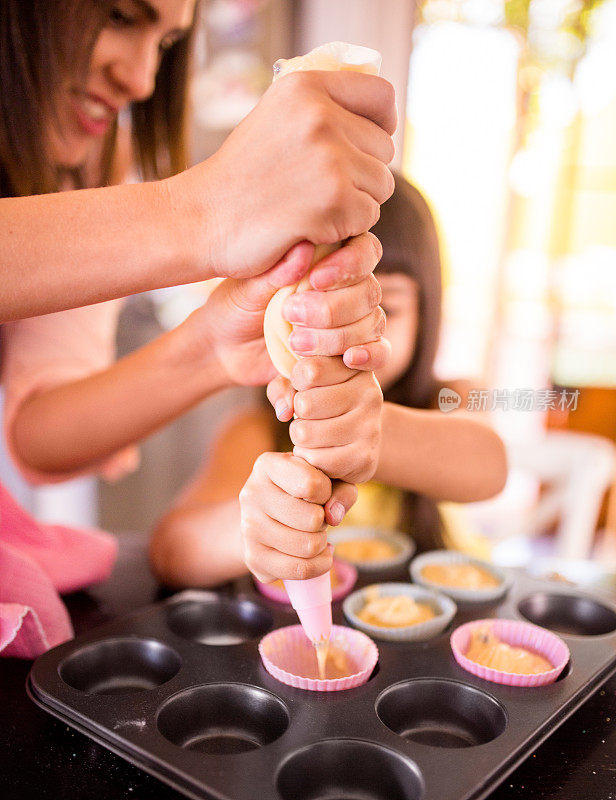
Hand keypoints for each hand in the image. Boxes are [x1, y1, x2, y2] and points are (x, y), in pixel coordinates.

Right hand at [171, 70, 395, 280]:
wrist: (202, 219)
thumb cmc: (240, 178)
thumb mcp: (275, 118)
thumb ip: (321, 109)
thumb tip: (379, 115)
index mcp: (306, 87)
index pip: (382, 97)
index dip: (382, 125)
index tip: (364, 146)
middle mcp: (321, 116)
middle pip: (383, 149)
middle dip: (362, 174)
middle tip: (320, 189)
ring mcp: (329, 159)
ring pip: (380, 185)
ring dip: (357, 203)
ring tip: (313, 207)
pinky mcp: (334, 201)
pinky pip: (368, 217)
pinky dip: (346, 229)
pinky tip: (311, 226)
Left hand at [186, 233, 388, 386]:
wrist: (225, 352)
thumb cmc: (235, 308)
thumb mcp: (247, 288)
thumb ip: (276, 271)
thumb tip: (305, 250)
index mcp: (326, 260)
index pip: (363, 251)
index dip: (350, 264)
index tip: (316, 280)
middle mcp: (344, 290)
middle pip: (369, 292)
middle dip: (335, 308)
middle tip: (292, 316)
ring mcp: (349, 323)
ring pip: (372, 324)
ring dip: (339, 336)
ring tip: (296, 344)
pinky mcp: (347, 355)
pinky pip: (376, 354)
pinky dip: (369, 356)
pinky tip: (350, 360)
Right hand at [239, 452, 356, 582]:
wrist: (268, 516)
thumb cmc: (304, 492)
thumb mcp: (328, 479)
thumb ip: (342, 490)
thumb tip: (334, 516)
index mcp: (267, 465)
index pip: (312, 484)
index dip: (327, 492)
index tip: (321, 493)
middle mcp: (251, 493)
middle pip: (312, 519)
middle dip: (324, 521)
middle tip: (317, 517)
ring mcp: (248, 527)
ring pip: (308, 546)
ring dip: (321, 543)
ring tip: (313, 533)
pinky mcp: (253, 557)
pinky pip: (300, 570)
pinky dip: (319, 565)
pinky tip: (318, 554)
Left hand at [267, 356, 382, 483]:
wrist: (359, 438)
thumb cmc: (322, 403)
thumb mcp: (300, 384)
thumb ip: (284, 387)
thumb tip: (284, 412)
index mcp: (356, 366)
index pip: (309, 369)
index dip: (297, 380)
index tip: (307, 384)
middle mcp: (370, 393)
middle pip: (304, 403)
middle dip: (297, 413)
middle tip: (311, 415)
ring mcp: (369, 426)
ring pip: (305, 433)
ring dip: (300, 437)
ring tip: (315, 433)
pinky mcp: (364, 457)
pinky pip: (315, 459)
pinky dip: (308, 457)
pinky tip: (321, 450)